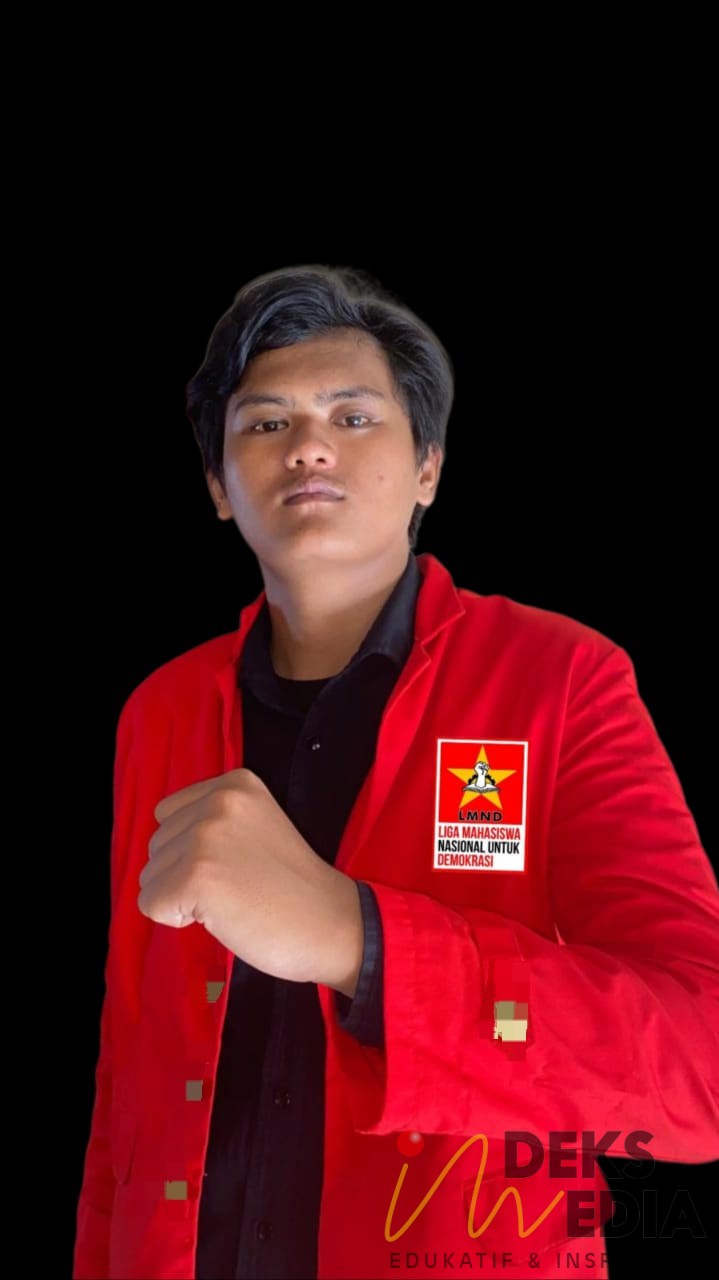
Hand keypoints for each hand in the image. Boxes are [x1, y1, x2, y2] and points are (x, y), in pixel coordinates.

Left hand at [137, 767, 363, 993]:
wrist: (330, 922)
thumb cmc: (292, 885)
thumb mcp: (255, 825)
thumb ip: (212, 820)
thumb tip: (160, 845)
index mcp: (234, 783)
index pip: (168, 815)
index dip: (191, 849)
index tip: (236, 862)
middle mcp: (218, 802)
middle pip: (156, 845)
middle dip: (183, 873)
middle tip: (237, 885)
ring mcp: (205, 838)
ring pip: (149, 876)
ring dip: (181, 897)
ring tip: (231, 898)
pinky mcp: (195, 878)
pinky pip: (150, 905)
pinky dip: (176, 919)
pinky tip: (219, 915)